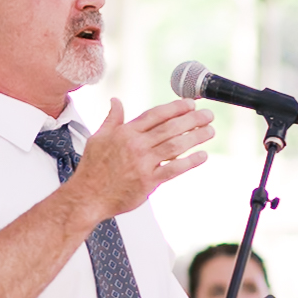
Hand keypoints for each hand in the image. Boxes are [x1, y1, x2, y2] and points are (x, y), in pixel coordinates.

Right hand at [69, 98, 212, 223]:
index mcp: (125, 132)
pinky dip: (190, 162)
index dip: (175, 108)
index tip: (190, 104)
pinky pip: (174, 169)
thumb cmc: (92, 169)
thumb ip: (112, 119)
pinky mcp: (148, 181)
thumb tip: (115, 101)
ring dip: (195, 137)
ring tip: (210, 131)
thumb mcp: (98, 137)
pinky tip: (202, 156)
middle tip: (208, 115)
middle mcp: (136, 145)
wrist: (87, 196)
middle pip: (170, 127)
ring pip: (175, 145)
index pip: (156, 115)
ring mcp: (143, 163)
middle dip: (192, 119)